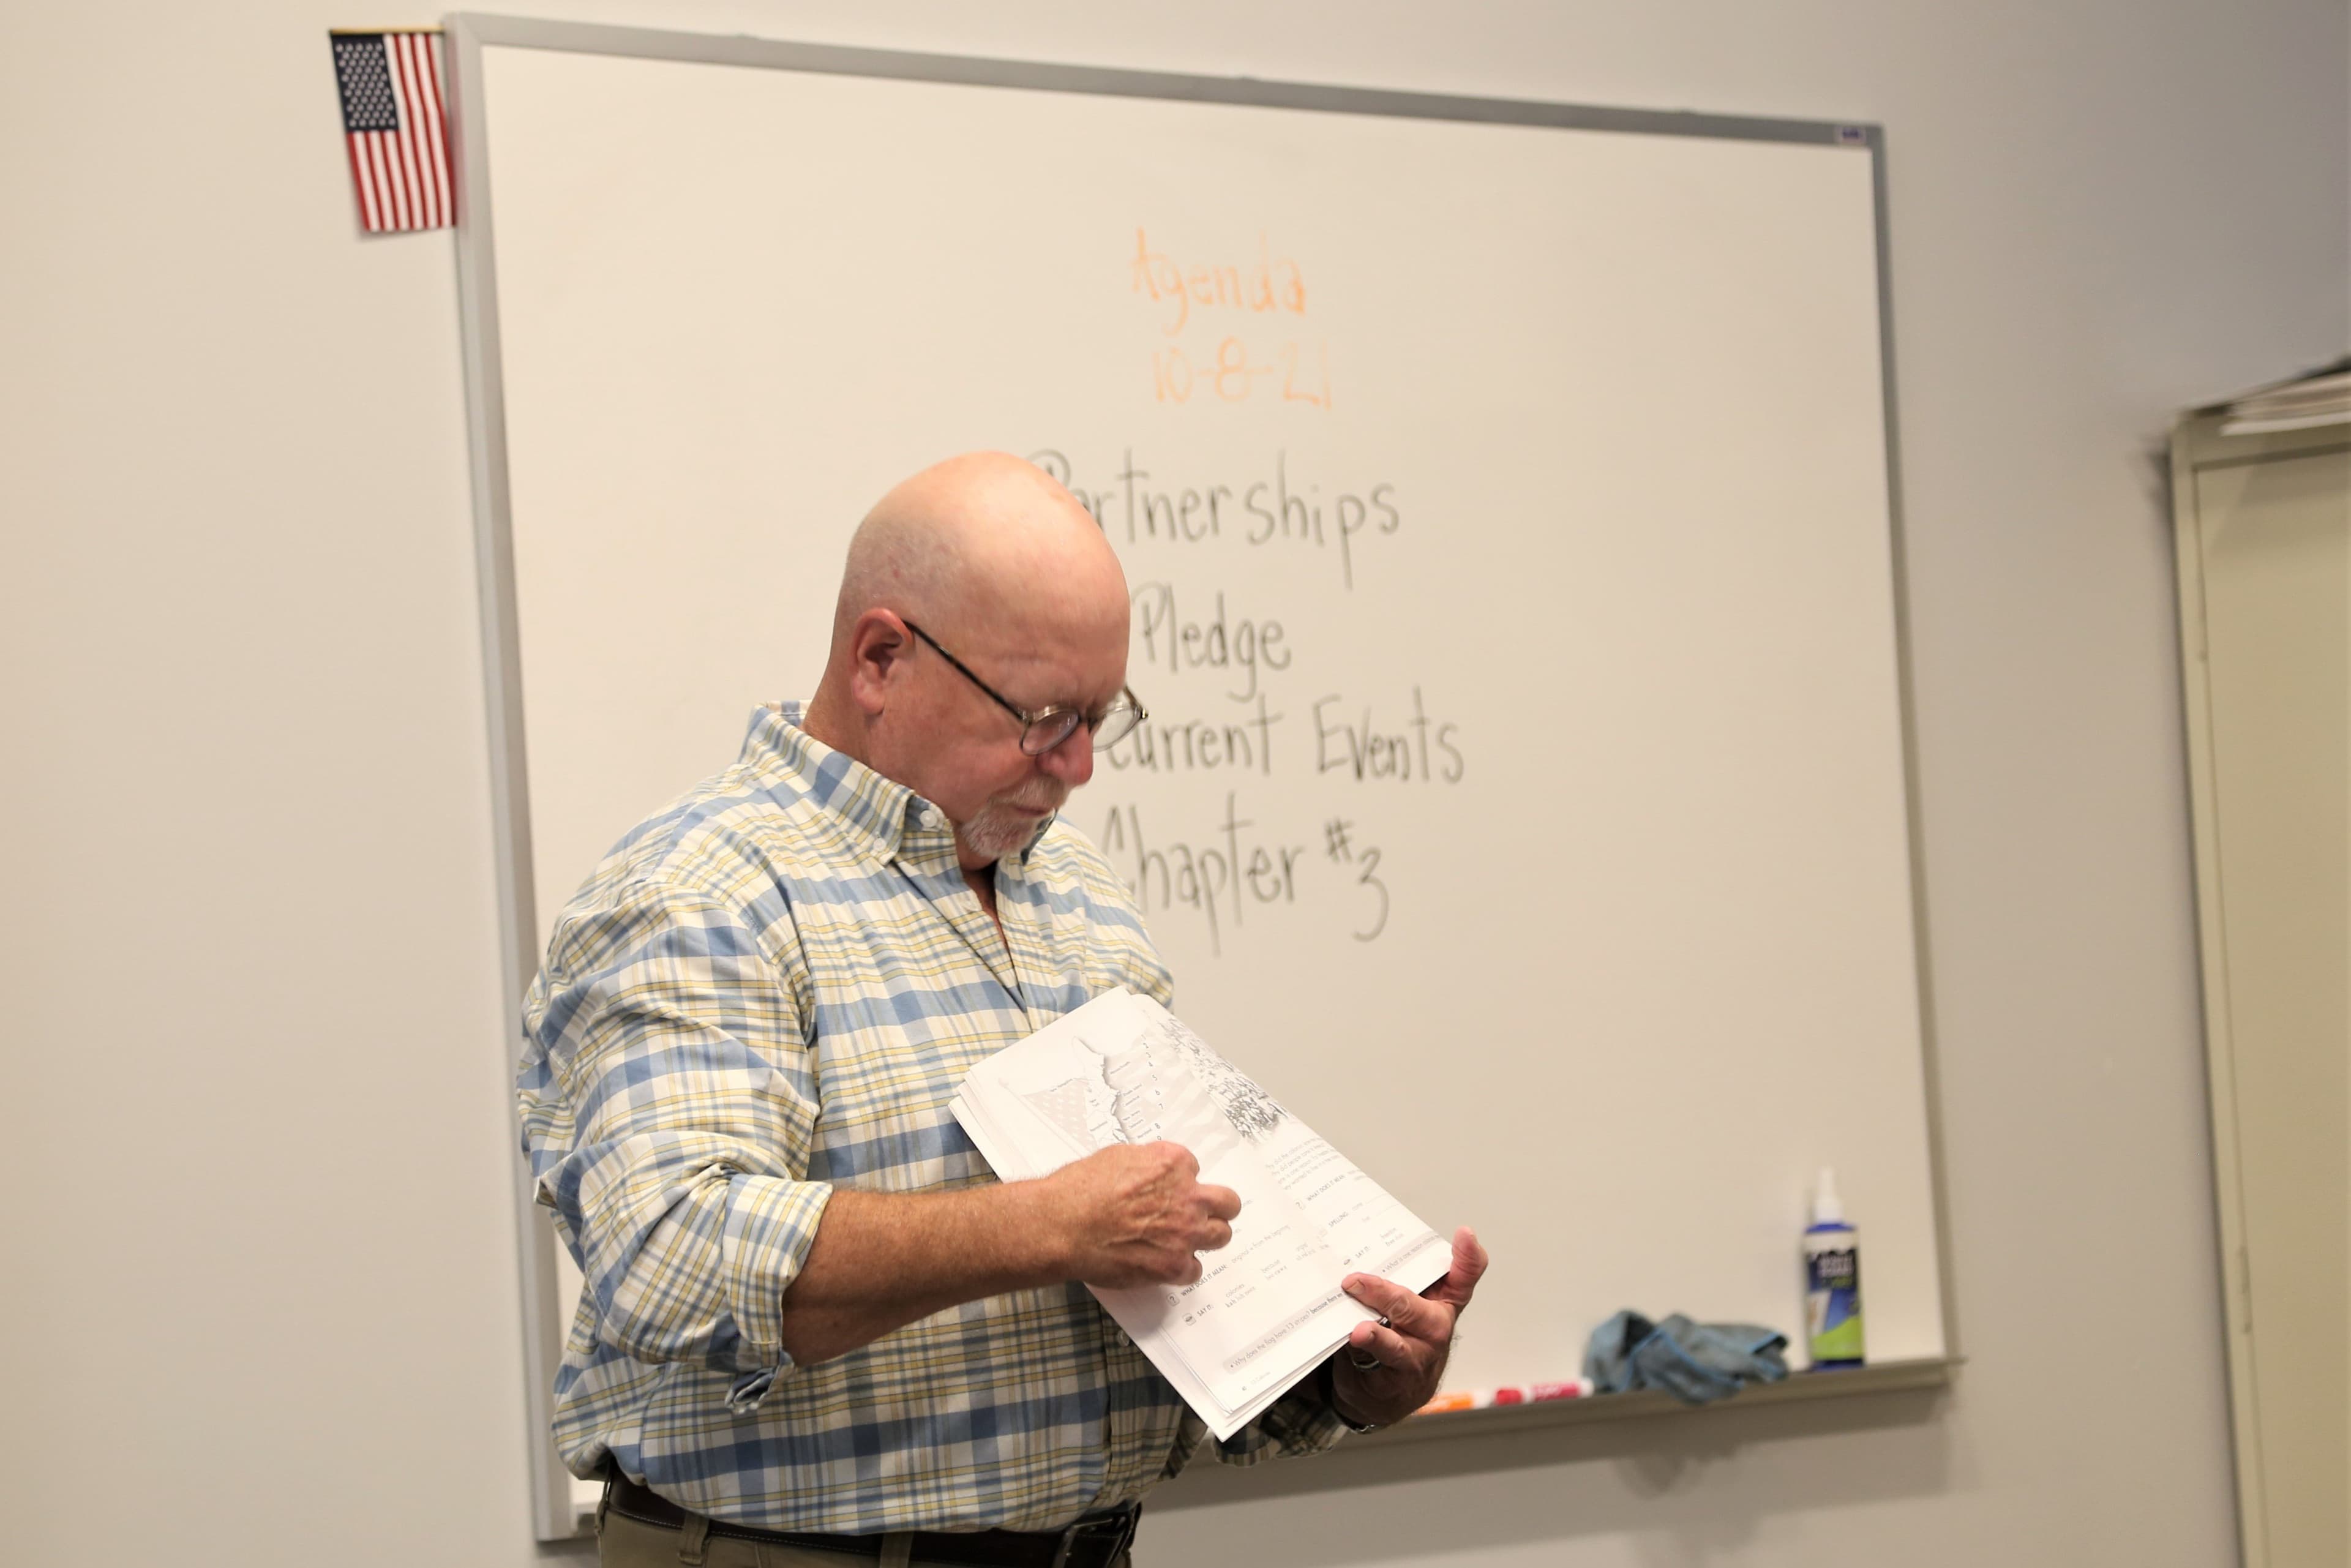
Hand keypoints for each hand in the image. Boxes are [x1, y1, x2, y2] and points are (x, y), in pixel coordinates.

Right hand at [1045, 1141, 1240, 1288]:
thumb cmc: (1079, 1191)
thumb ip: (1147, 1162)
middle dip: (1216, 1207)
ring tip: (1186, 1239)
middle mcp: (1188, 1197)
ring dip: (1206, 1237)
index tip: (1171, 1190)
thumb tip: (1154, 1171)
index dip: (1181, 1182)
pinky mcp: (1173, 1265)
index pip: (1195, 1169)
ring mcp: (1184, 1233)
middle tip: (1203, 1213)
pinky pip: (1194, 1269)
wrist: (1062, 1226)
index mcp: (1174, 1164)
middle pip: (1227, 1203)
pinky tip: (1164, 1262)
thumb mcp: (1117, 1157)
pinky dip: (1181, 1267)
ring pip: (1220, 1236)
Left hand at [1329, 1226, 1488, 1427]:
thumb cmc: (1400, 1332)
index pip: (1464, 1276)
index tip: (1464, 1234)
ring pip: (1397, 1346)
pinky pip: (1375, 1367)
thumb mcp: (1406, 1300)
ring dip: (1376, 1336)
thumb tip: (1353, 1251)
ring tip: (1360, 1332)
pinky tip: (1347, 1346)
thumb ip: (1394, 1276)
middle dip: (1384, 1295)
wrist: (1391, 1389)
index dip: (1467, 1256)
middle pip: (1415, 1309)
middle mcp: (1435, 1328)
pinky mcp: (1394, 1380)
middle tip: (1355, 1282)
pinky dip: (1359, 1355)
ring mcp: (1417, 1357)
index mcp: (1443, 1300)